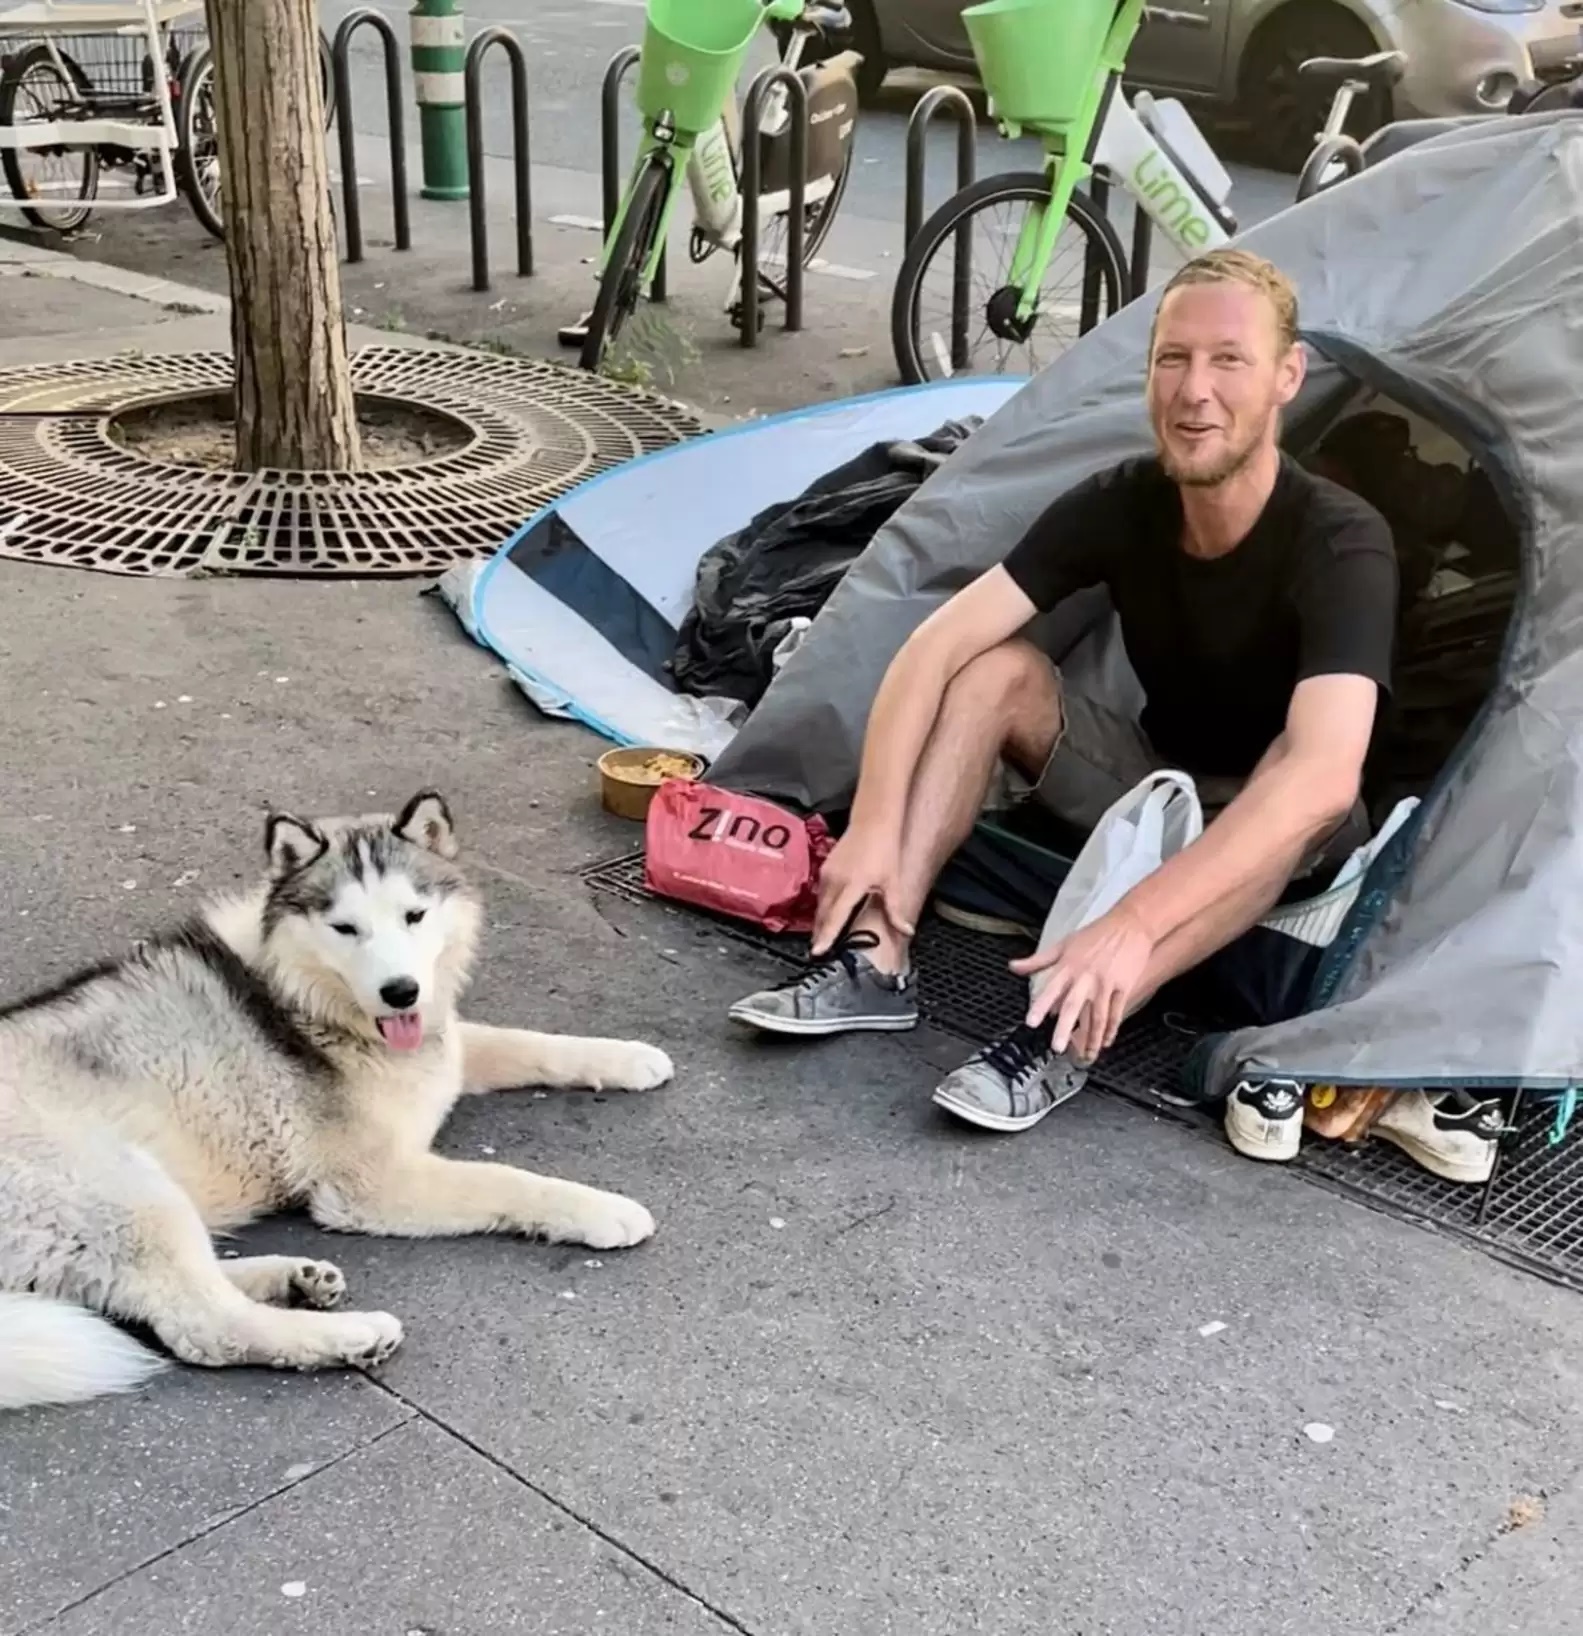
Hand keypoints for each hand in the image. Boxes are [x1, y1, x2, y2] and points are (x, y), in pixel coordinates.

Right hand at [811, 821, 908, 955]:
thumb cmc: (885, 849)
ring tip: (821, 938)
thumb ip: (895, 909)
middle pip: (823, 915)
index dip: (826, 936)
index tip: (817, 952)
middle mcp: (835, 880)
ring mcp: (827, 873)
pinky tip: (826, 915)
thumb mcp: (892, 881)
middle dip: (820, 934)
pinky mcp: (825, 868)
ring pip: (820, 905)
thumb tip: (907, 931)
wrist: (873, 820)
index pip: (836, 916)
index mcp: (852, 885)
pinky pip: (821, 894)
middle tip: (819, 953)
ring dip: (820, 922)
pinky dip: (822, 908)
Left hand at [1010, 903, 1155, 1059]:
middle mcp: (1085, 976)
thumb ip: (1038, 960)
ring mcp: (1105, 983)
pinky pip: (1115, 1012)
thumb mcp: (1063, 944)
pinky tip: (1105, 1042)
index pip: (1051, 989)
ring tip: (1086, 1056)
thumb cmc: (1095, 934)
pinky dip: (1110, 1029)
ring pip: (1097, 1015)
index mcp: (1068, 966)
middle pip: (1073, 1005)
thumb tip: (1013, 966)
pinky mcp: (1123, 986)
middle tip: (1058, 1047)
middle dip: (1065, 1028)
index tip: (1032, 1022)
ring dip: (1091, 1038)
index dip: (1040, 1006)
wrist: (1130, 924)